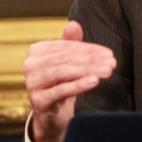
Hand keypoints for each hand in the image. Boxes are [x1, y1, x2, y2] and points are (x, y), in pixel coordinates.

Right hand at [23, 20, 115, 141]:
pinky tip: (94, 81)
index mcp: (37, 51)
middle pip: (65, 58)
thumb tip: (74, 24)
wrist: (51, 118)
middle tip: (112, 63)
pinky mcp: (38, 100)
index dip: (89, 49)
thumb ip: (70, 43)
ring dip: (88, 70)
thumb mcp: (67, 64)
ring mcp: (32, 83)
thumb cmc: (60, 85)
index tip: (109, 54)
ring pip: (63, 72)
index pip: (66, 47)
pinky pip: (61, 90)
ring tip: (107, 71)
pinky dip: (79, 84)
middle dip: (91, 60)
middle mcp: (30, 65)